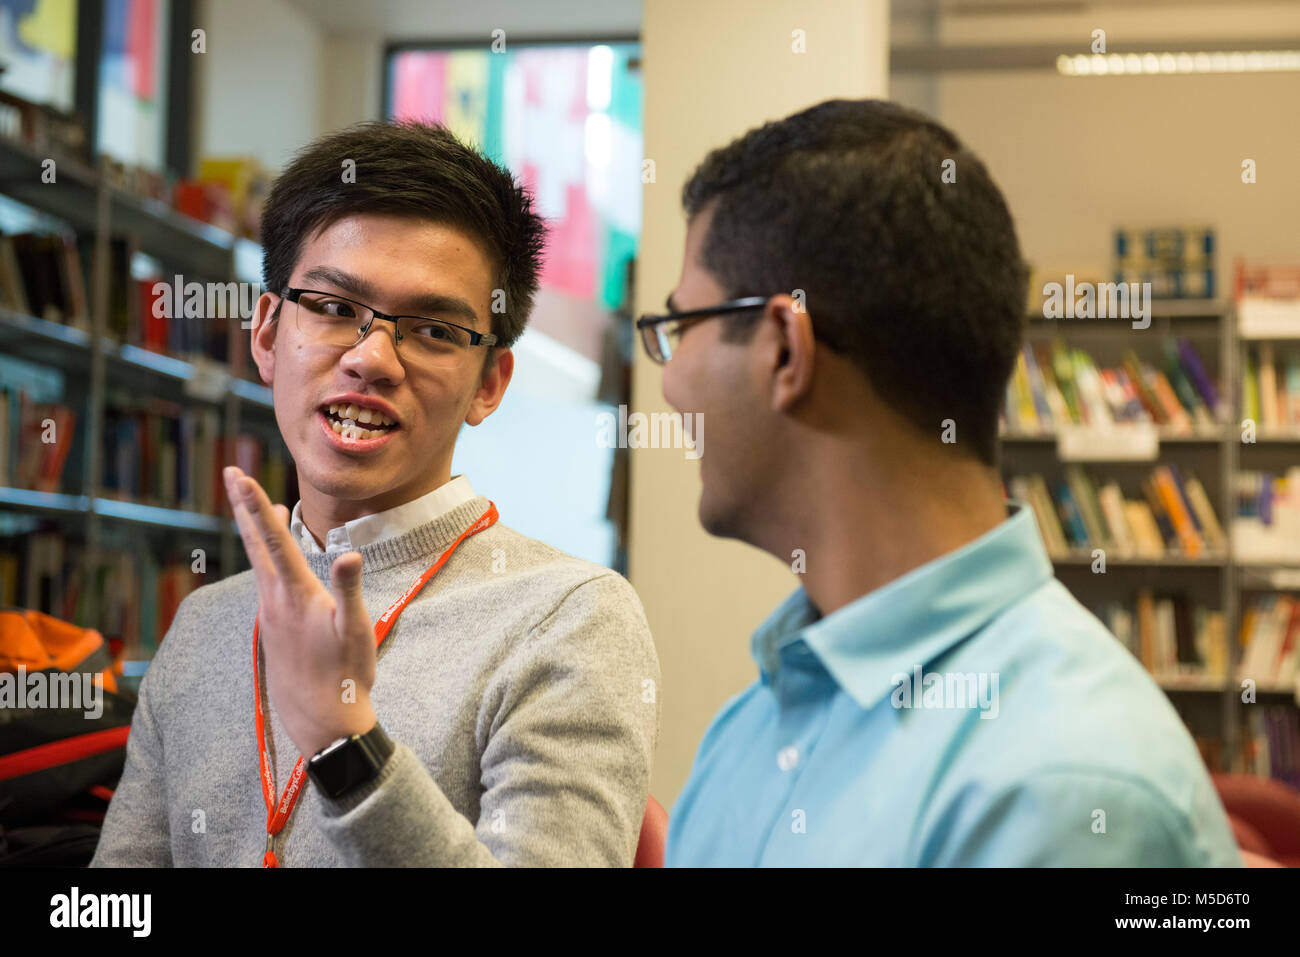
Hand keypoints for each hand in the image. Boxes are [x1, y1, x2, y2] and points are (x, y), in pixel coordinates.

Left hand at [223, 466, 378, 757]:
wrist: (322, 721)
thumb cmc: (345, 675)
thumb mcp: (356, 631)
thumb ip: (349, 590)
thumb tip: (350, 555)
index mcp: (295, 594)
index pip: (273, 539)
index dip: (256, 505)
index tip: (238, 476)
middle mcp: (276, 599)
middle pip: (257, 543)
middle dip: (245, 506)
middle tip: (231, 474)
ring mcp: (273, 614)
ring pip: (262, 562)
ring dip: (260, 530)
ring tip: (261, 506)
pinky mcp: (276, 628)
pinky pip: (268, 580)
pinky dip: (270, 558)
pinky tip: (278, 561)